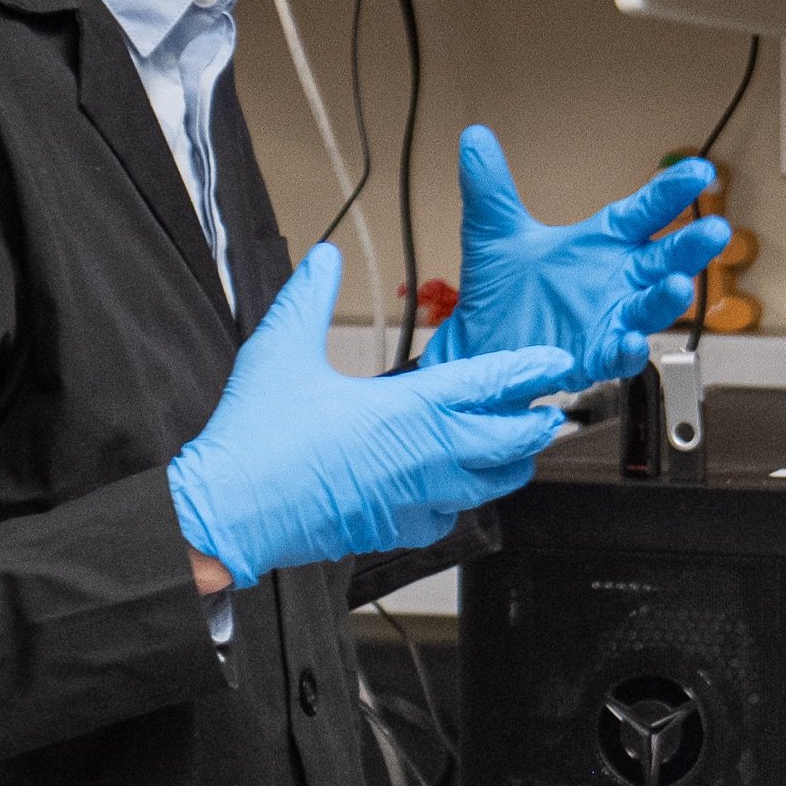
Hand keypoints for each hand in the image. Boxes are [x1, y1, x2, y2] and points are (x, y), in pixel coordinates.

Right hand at [168, 246, 569, 586]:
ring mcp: (412, 500)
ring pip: (486, 487)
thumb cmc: (254, 438)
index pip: (486, 384)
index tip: (556, 363)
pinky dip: (459, 501)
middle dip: (534, 426)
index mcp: (407, 409)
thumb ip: (309, 296)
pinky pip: (446, 517)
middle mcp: (424, 457)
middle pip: (507, 444)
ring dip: (507, 467)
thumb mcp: (281, 349)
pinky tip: (452, 492)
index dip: (527, 370)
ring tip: (517, 452)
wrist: (228, 513)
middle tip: (551, 414)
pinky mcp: (393, 530)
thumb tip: (325, 256)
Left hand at [421, 127, 737, 388]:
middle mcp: (617, 281)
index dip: (671, 192)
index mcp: (603, 243)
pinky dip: (627, 349)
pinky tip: (632, 340)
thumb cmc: (501, 293)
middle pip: (665, 259)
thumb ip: (489, 187)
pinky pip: (619, 355)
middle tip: (715, 229)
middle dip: (691, 246)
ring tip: (678, 285)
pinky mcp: (594, 356)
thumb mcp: (493, 233)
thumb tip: (474, 138)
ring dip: (667, 298)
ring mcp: (610, 319)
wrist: (478, 345)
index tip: (700, 170)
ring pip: (650, 308)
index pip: (645, 211)